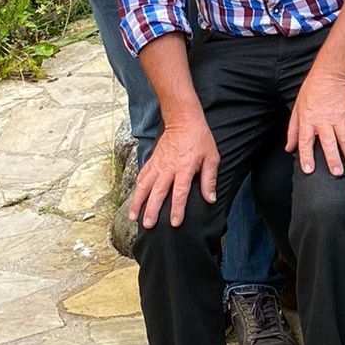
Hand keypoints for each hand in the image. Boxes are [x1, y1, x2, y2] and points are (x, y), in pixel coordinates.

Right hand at [130, 115, 218, 229]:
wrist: (183, 120)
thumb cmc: (200, 139)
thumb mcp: (211, 158)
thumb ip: (209, 179)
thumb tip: (210, 199)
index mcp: (184, 168)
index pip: (180, 192)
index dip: (177, 209)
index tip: (174, 223)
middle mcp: (168, 168)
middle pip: (158, 192)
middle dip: (152, 210)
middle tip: (148, 225)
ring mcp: (158, 164)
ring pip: (144, 185)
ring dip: (138, 201)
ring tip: (132, 216)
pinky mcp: (152, 160)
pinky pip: (142, 175)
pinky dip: (137, 187)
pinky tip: (134, 198)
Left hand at [287, 68, 344, 176]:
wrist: (328, 74)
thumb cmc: (310, 92)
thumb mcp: (296, 109)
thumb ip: (293, 131)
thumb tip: (289, 148)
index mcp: (308, 120)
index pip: (305, 141)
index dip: (306, 156)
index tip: (309, 170)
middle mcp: (323, 120)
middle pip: (329, 142)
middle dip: (334, 158)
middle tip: (338, 173)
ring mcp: (339, 117)